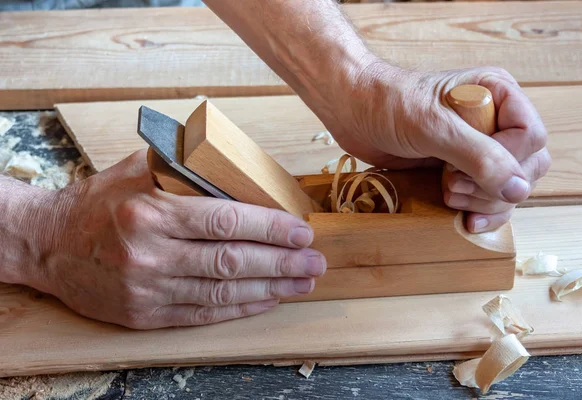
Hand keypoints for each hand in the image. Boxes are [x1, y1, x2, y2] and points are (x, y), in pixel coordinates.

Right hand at [29, 151, 325, 328]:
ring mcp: (148, 290)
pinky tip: (266, 301)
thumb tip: (242, 168)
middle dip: (281, 264)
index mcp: (151, 212)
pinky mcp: (145, 315)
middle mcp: (150, 255)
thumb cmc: (99, 201)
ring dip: (270, 290)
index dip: (271, 229)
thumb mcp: (139, 168)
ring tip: (302, 284)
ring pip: (222, 293)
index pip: (227, 222)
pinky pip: (202, 314)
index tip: (302, 232)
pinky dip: (240, 309)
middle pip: (232, 261)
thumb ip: (188, 167)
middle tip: (315, 263)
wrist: (50, 243)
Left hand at [328, 62, 550, 232]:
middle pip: (527, 166)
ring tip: (449, 194)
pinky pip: (487, 197)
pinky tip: (466, 222)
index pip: (531, 137)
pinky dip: (481, 211)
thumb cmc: (389, 104)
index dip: (509, 161)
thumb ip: (478, 156)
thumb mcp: (434, 127)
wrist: (351, 109)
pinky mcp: (460, 169)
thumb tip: (519, 189)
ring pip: (510, 187)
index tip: (467, 169)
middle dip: (495, 186)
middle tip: (453, 184)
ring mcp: (478, 148)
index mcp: (498, 94)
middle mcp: (495, 121)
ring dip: (486, 201)